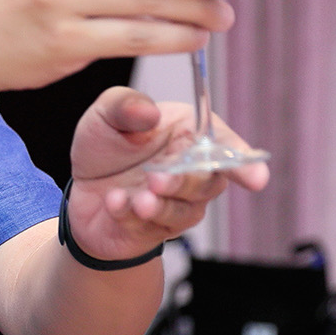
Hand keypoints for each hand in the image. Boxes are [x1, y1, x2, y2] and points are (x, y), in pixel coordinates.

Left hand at [66, 87, 269, 259]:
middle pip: (208, 182)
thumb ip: (124, 106)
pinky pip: (151, 227)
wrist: (79, 189)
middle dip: (185, 183)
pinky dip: (129, 215)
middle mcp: (193, 170)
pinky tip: (113, 202)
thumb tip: (149, 113)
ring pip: (184, 211)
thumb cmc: (105, 146)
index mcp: (189, 133)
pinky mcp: (159, 229)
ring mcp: (179, 203)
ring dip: (160, 206)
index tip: (255, 177)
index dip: (243, 161)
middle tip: (157, 179)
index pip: (225, 145)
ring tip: (137, 199)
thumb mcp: (104, 115)